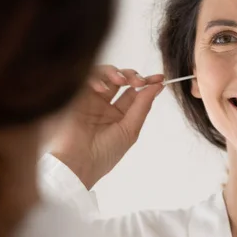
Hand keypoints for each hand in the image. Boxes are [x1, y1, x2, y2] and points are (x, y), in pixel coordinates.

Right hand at [48, 65, 164, 188]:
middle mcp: (105, 105)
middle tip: (139, 81)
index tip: (159, 78)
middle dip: (132, 75)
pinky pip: (86, 77)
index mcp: (119, 115)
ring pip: (104, 74)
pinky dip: (96, 78)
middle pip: (121, 79)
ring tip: (121, 81)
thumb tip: (158, 86)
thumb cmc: (104, 153)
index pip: (134, 92)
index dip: (147, 83)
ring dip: (115, 73)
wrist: (78, 163)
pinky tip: (102, 89)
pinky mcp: (76, 96)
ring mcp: (90, 100)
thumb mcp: (130, 130)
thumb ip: (142, 106)